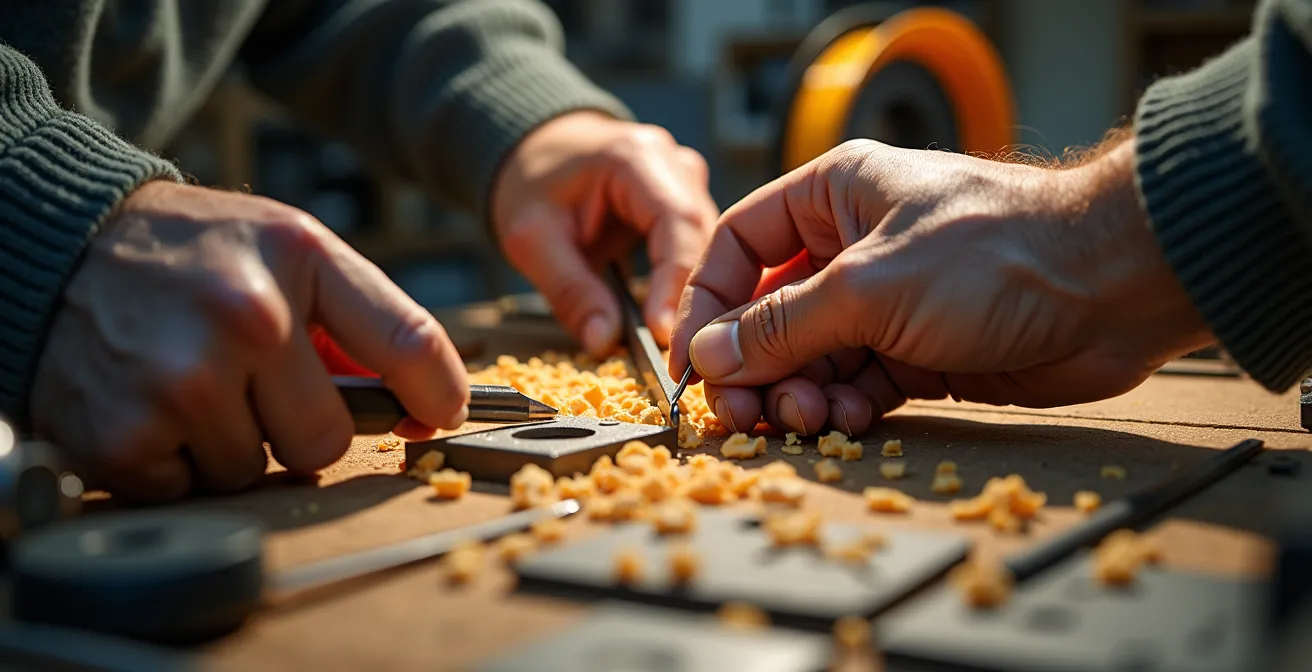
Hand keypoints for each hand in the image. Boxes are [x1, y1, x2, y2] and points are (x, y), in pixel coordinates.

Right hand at [31, 182, 469, 500]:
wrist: (61, 244)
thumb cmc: (192, 252)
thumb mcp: (288, 246)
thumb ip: (362, 316)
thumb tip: (430, 400)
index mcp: (299, 258)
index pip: (409, 344)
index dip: (439, 395)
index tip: (442, 415)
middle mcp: (246, 318)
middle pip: (326, 442)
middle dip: (296, 425)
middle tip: (253, 382)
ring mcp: (183, 381)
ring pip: (254, 473)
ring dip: (229, 444)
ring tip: (192, 381)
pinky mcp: (125, 436)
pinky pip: (190, 490)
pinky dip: (173, 462)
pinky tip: (151, 404)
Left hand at [492, 111, 717, 354]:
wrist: (538, 150)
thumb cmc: (531, 180)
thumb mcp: (532, 237)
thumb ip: (568, 289)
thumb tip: (603, 341)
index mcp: (637, 158)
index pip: (679, 223)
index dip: (677, 283)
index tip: (664, 334)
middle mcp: (675, 166)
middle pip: (705, 240)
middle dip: (695, 301)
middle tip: (680, 358)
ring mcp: (687, 186)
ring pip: (712, 252)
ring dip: (699, 301)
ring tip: (684, 351)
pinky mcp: (687, 209)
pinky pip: (700, 256)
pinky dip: (690, 294)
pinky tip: (682, 330)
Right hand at [669, 139, 1213, 435]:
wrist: (1112, 287)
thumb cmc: (995, 252)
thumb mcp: (868, 286)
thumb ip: (782, 325)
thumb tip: (710, 356)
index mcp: (833, 196)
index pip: (741, 246)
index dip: (707, 302)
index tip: (690, 360)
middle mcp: (853, 246)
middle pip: (769, 311)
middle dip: (751, 364)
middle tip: (739, 413)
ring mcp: (887, 302)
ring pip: (810, 355)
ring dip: (796, 391)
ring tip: (802, 416)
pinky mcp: (920, 352)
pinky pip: (856, 384)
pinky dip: (842, 406)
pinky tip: (844, 417)